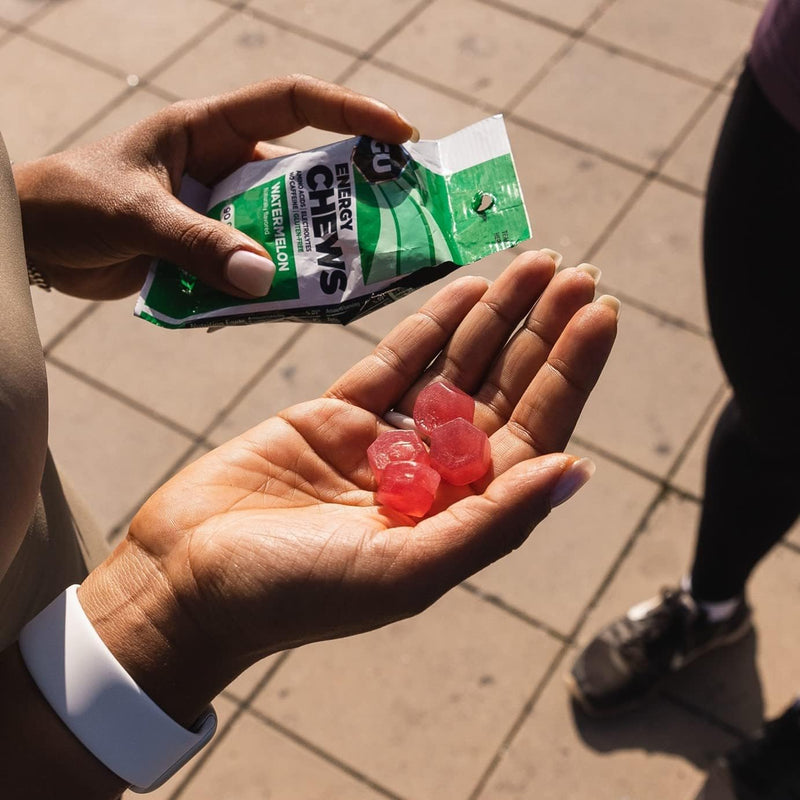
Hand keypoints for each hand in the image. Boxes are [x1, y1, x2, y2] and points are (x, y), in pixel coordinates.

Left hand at [12, 74, 415, 299]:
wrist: (33, 244)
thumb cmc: (70, 203)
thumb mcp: (134, 214)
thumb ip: (197, 245)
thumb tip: (264, 278)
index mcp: (208, 129)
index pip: (291, 103)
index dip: (349, 112)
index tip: (399, 133)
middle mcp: (224, 166)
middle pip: (304, 172)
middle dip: (351, 193)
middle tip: (400, 219)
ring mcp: (221, 211)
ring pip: (285, 227)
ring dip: (316, 249)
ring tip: (360, 272)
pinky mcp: (212, 251)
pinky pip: (259, 265)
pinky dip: (279, 284)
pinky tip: (302, 302)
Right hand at [78, 250, 617, 726]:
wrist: (188, 579)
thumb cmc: (295, 593)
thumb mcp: (405, 569)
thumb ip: (490, 521)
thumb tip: (574, 471)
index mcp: (458, 514)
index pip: (533, 433)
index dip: (569, 374)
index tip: (600, 315)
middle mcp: (432, 475)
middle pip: (502, 390)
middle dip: (541, 333)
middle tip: (577, 271)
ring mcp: (385, 441)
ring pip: (454, 366)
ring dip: (495, 316)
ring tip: (534, 263)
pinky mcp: (336, 415)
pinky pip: (395, 361)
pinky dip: (430, 324)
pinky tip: (466, 289)